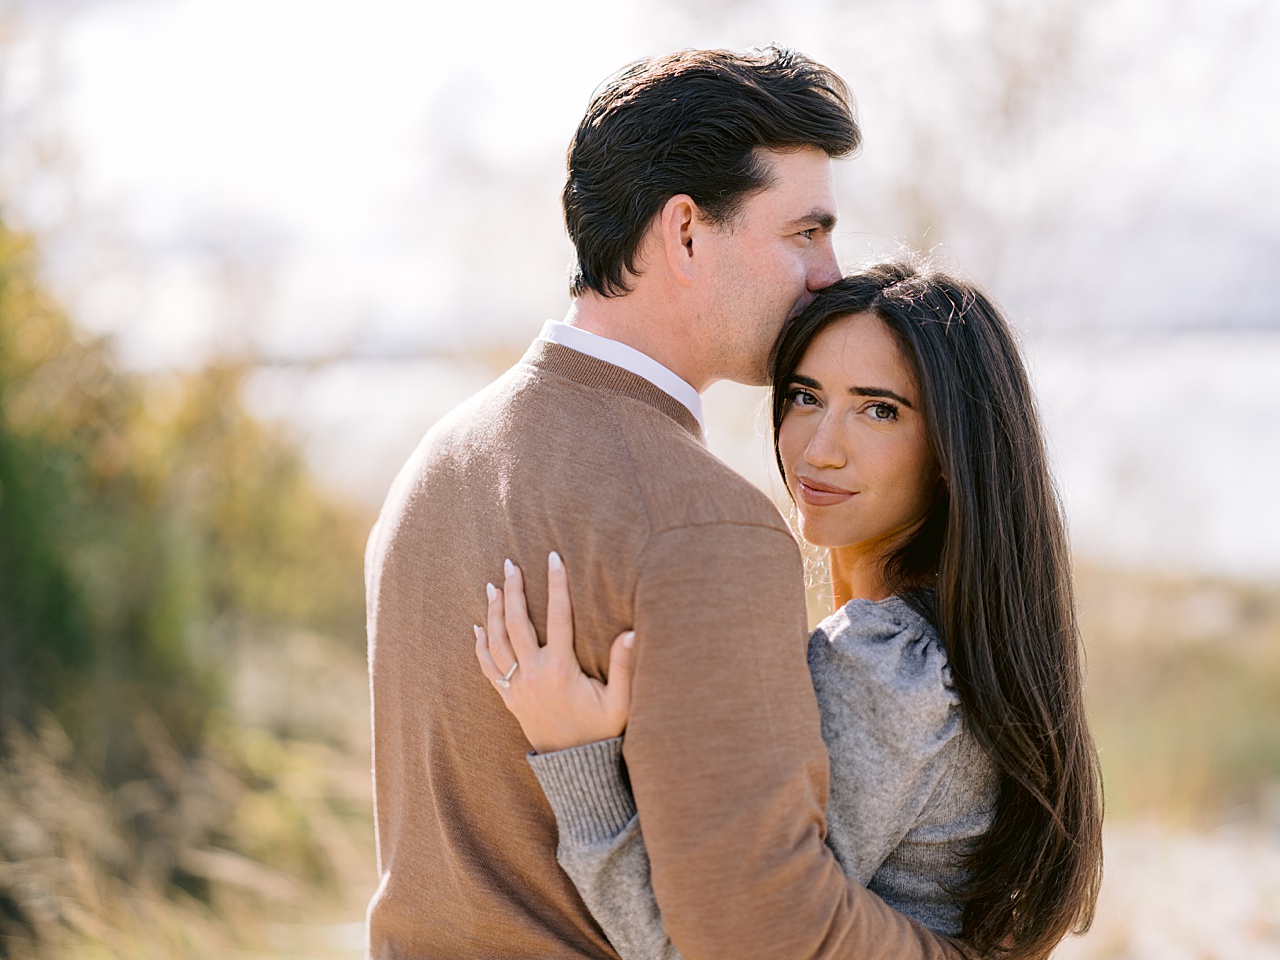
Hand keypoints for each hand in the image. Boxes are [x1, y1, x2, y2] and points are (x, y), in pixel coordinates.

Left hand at [474, 551, 635, 753]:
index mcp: (561, 669)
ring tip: (493, 586)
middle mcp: (534, 674)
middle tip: (510, 565)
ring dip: (493, 612)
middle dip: (514, 591)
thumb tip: (630, 633)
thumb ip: (624, 667)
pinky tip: (478, 627)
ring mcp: (517, 687)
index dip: (557, 584)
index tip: (553, 558)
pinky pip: (488, 667)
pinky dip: (481, 645)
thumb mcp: (619, 702)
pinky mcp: (510, 698)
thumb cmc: (601, 732)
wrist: (574, 767)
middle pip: (517, 624)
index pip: (559, 617)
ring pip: (497, 642)